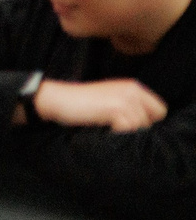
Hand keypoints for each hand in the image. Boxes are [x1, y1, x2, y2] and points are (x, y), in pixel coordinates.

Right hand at [34, 78, 168, 132]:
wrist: (60, 99)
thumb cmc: (82, 103)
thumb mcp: (111, 99)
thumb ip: (130, 106)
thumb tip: (147, 126)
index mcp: (133, 86)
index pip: (160, 110)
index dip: (148, 121)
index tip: (130, 125)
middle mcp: (133, 90)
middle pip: (152, 121)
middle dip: (137, 128)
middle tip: (116, 128)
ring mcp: (126, 99)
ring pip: (141, 127)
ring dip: (126, 132)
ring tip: (108, 128)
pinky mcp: (117, 109)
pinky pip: (129, 130)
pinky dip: (118, 134)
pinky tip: (105, 128)